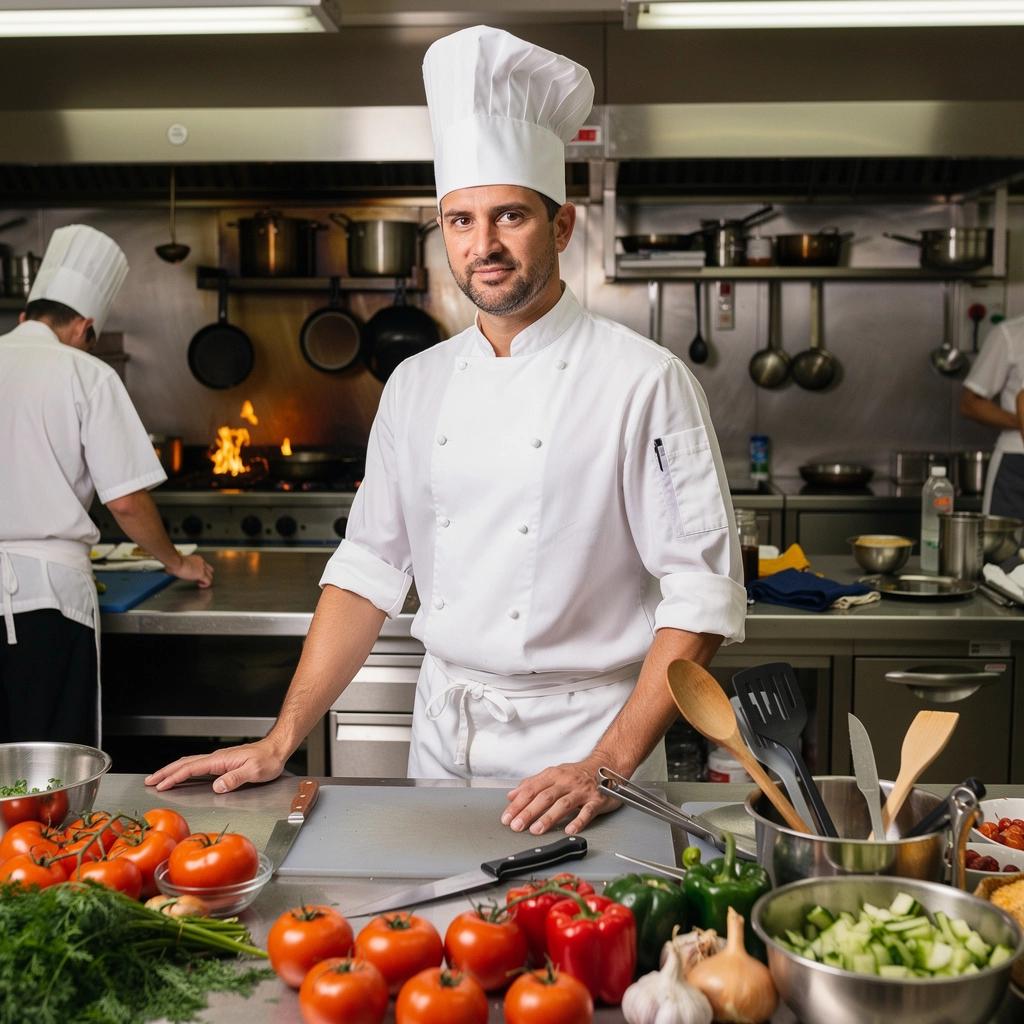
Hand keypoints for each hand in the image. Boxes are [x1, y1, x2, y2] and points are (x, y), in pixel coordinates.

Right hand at [144, 739, 285, 793]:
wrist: (277, 749)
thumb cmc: (268, 760)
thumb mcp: (254, 771)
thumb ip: (235, 778)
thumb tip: (216, 786)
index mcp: (221, 760)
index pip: (192, 768)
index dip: (174, 777)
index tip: (160, 785)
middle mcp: (217, 758)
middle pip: (185, 763)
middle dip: (166, 772)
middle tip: (149, 781)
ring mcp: (219, 760)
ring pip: (190, 763)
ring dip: (173, 770)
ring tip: (159, 779)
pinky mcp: (223, 763)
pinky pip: (198, 766)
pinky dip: (184, 770)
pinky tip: (182, 775)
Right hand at [168, 553, 213, 587]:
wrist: (176, 562)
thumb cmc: (174, 562)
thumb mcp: (178, 562)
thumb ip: (177, 566)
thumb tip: (169, 570)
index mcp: (197, 559)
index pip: (204, 564)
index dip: (201, 571)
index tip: (195, 574)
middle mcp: (202, 563)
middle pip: (210, 570)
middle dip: (205, 576)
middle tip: (198, 580)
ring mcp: (203, 569)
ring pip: (210, 576)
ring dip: (205, 581)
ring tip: (199, 583)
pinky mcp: (202, 575)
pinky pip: (208, 582)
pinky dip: (205, 585)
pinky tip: (200, 586)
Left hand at [501, 757, 620, 835]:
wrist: (606, 765)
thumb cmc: (577, 773)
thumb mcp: (552, 774)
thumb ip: (532, 785)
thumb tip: (511, 796)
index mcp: (553, 775)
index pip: (531, 789)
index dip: (518, 804)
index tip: (507, 817)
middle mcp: (566, 781)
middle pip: (545, 797)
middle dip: (529, 812)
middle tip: (517, 826)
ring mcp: (582, 791)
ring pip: (563, 804)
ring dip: (548, 817)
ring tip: (536, 830)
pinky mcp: (597, 800)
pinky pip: (587, 811)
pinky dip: (578, 821)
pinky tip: (569, 830)